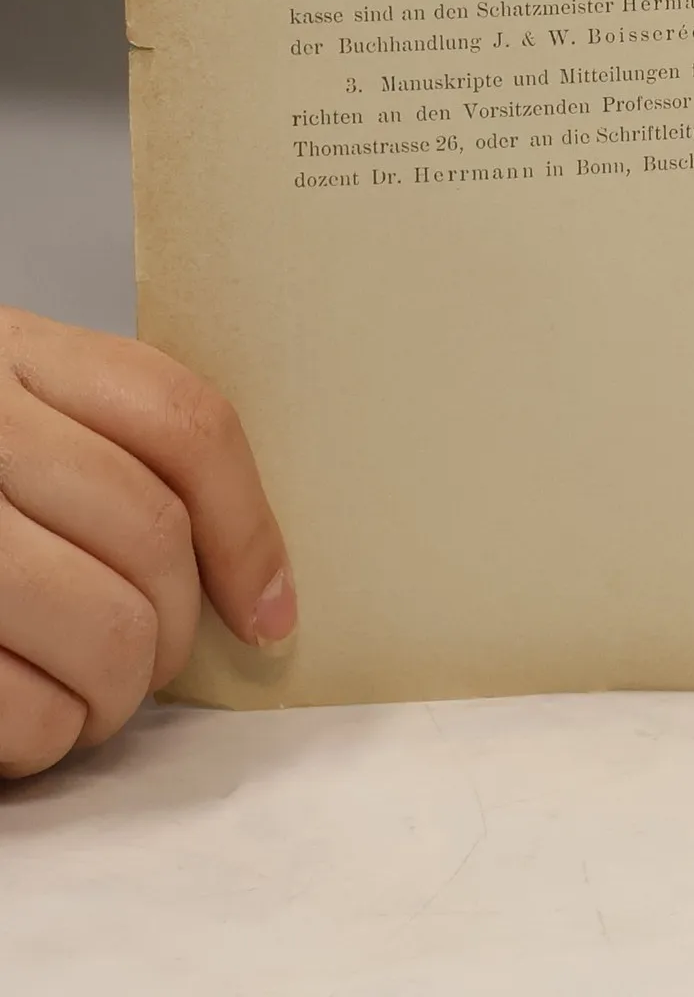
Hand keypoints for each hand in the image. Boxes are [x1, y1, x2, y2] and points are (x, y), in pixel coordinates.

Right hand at [0, 308, 292, 777]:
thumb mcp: (8, 404)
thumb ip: (101, 447)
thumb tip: (247, 576)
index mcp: (14, 355)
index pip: (184, 426)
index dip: (249, 529)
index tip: (269, 611)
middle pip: (152, 538)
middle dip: (177, 629)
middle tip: (153, 663)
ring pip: (103, 626)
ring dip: (117, 693)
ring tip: (94, 700)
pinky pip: (16, 705)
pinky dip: (42, 736)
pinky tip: (31, 723)